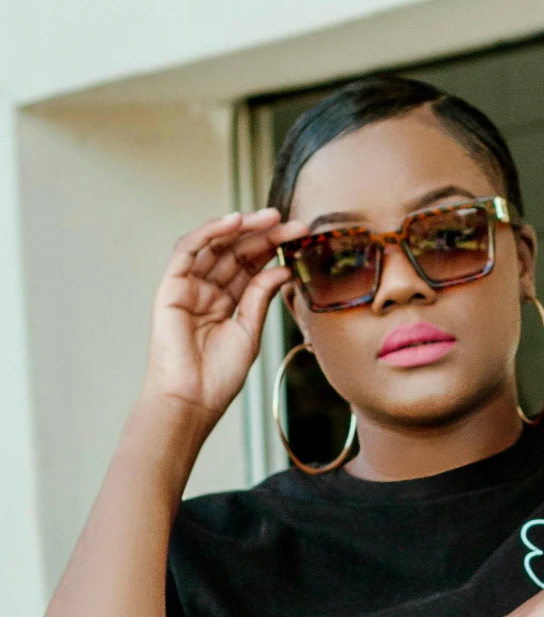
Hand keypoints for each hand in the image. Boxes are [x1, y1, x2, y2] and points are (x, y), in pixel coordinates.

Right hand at [143, 210, 296, 423]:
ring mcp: (188, 287)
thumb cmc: (219, 375)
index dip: (274, 248)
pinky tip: (234, 222)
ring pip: (215, 245)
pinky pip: (187, 251)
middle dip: (264, 234)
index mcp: (227, 302)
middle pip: (236, 252)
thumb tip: (283, 268)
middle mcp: (206, 290)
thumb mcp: (249, 330)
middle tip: (293, 222)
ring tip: (271, 218)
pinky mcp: (170, 287)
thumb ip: (261, 297)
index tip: (300, 236)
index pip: (251, 266)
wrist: (193, 398)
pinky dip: (209, 232)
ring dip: (242, 227)